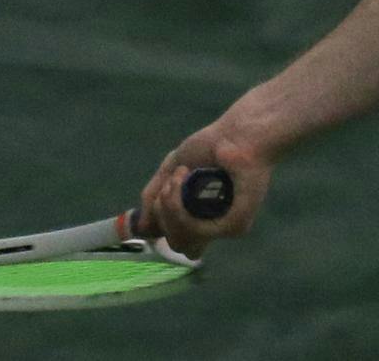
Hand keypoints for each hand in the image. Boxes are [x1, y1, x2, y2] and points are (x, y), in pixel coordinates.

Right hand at [136, 123, 272, 258]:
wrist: (236, 133)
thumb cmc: (209, 147)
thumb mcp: (170, 169)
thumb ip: (153, 197)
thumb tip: (142, 228)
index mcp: (202, 218)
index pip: (177, 242)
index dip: (161, 225)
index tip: (161, 197)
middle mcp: (214, 226)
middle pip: (175, 244)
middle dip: (162, 214)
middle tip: (169, 184)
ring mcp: (225, 227)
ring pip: (180, 241)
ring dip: (168, 207)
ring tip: (179, 176)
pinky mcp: (235, 225)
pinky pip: (194, 232)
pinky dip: (179, 206)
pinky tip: (184, 178)